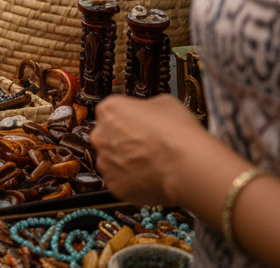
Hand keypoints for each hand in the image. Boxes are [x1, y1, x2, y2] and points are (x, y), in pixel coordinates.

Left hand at [92, 94, 206, 204]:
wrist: (187, 167)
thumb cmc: (178, 133)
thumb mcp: (164, 103)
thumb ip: (146, 107)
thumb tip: (149, 114)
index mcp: (109, 110)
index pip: (112, 113)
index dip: (128, 119)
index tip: (139, 125)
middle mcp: (100, 136)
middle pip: (108, 137)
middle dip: (124, 141)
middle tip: (146, 146)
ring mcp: (106, 163)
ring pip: (113, 161)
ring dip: (126, 162)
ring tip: (152, 164)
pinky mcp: (115, 186)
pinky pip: (121, 182)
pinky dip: (133, 182)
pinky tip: (151, 178)